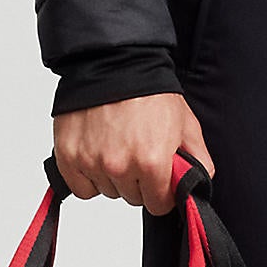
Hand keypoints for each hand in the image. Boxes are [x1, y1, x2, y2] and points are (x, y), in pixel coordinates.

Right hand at [52, 93, 214, 215]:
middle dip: (138, 182)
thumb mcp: (186, 123)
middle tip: (136, 152)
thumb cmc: (149, 89)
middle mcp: (120, 166)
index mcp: (152, 162)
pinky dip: (88, 177)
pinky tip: (96, 155)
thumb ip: (197, 160)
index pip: (158, 205)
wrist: (113, 61)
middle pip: (132, 198)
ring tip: (116, 146)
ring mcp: (92, 162)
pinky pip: (82, 188)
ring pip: (108, 191)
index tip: (159, 179)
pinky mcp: (69, 156)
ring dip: (113, 177)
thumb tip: (197, 186)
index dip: (161, 193)